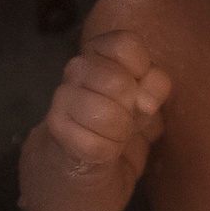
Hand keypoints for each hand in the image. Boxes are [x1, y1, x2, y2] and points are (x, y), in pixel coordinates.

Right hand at [41, 31, 171, 176]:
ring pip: (104, 112)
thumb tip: (144, 100)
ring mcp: (62, 97)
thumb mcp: (146, 103)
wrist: (79, 167)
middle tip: (125, 120)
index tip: (139, 91)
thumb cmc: (117, 127)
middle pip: (117, 79)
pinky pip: (94, 143)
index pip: (126, 43)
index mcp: (101, 53)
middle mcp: (78, 68)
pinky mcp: (55, 129)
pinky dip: (105, 153)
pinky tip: (100, 153)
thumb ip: (154, 87)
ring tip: (114, 138)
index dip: (143, 71)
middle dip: (131, 109)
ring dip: (119, 134)